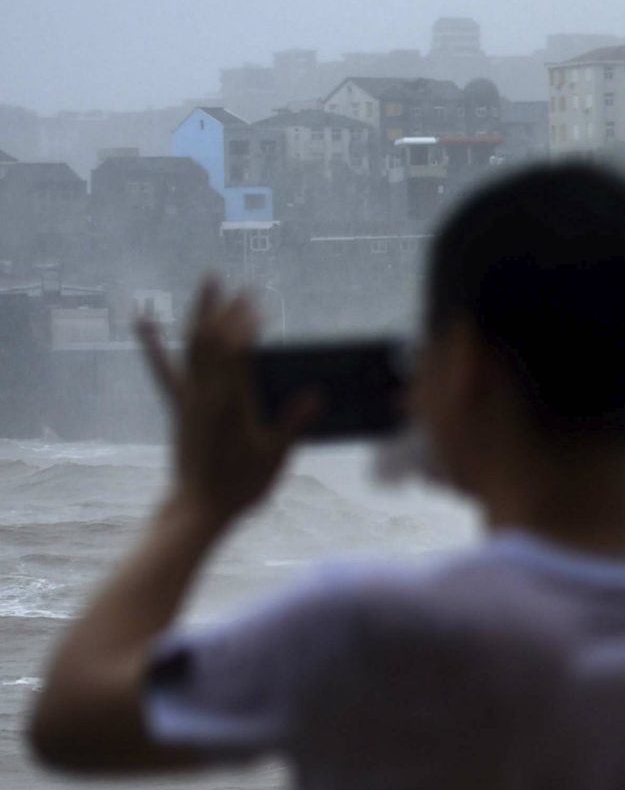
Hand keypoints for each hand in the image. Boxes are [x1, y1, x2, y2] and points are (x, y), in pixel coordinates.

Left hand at [138, 279, 311, 525]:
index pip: (236, 352)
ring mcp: (189, 397)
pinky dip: (153, 343)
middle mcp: (206, 394)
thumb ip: (293, 424)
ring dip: (200, 312)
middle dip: (226, 309)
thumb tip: (317, 396)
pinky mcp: (180, 405)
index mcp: (231, 403)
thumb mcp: (275, 456)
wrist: (199, 506)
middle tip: (242, 286)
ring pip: (191, 345)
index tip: (259, 305)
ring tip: (208, 282)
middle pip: (212, 340)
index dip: (245, 325)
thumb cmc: (242, 485)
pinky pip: (164, 369)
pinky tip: (143, 320)